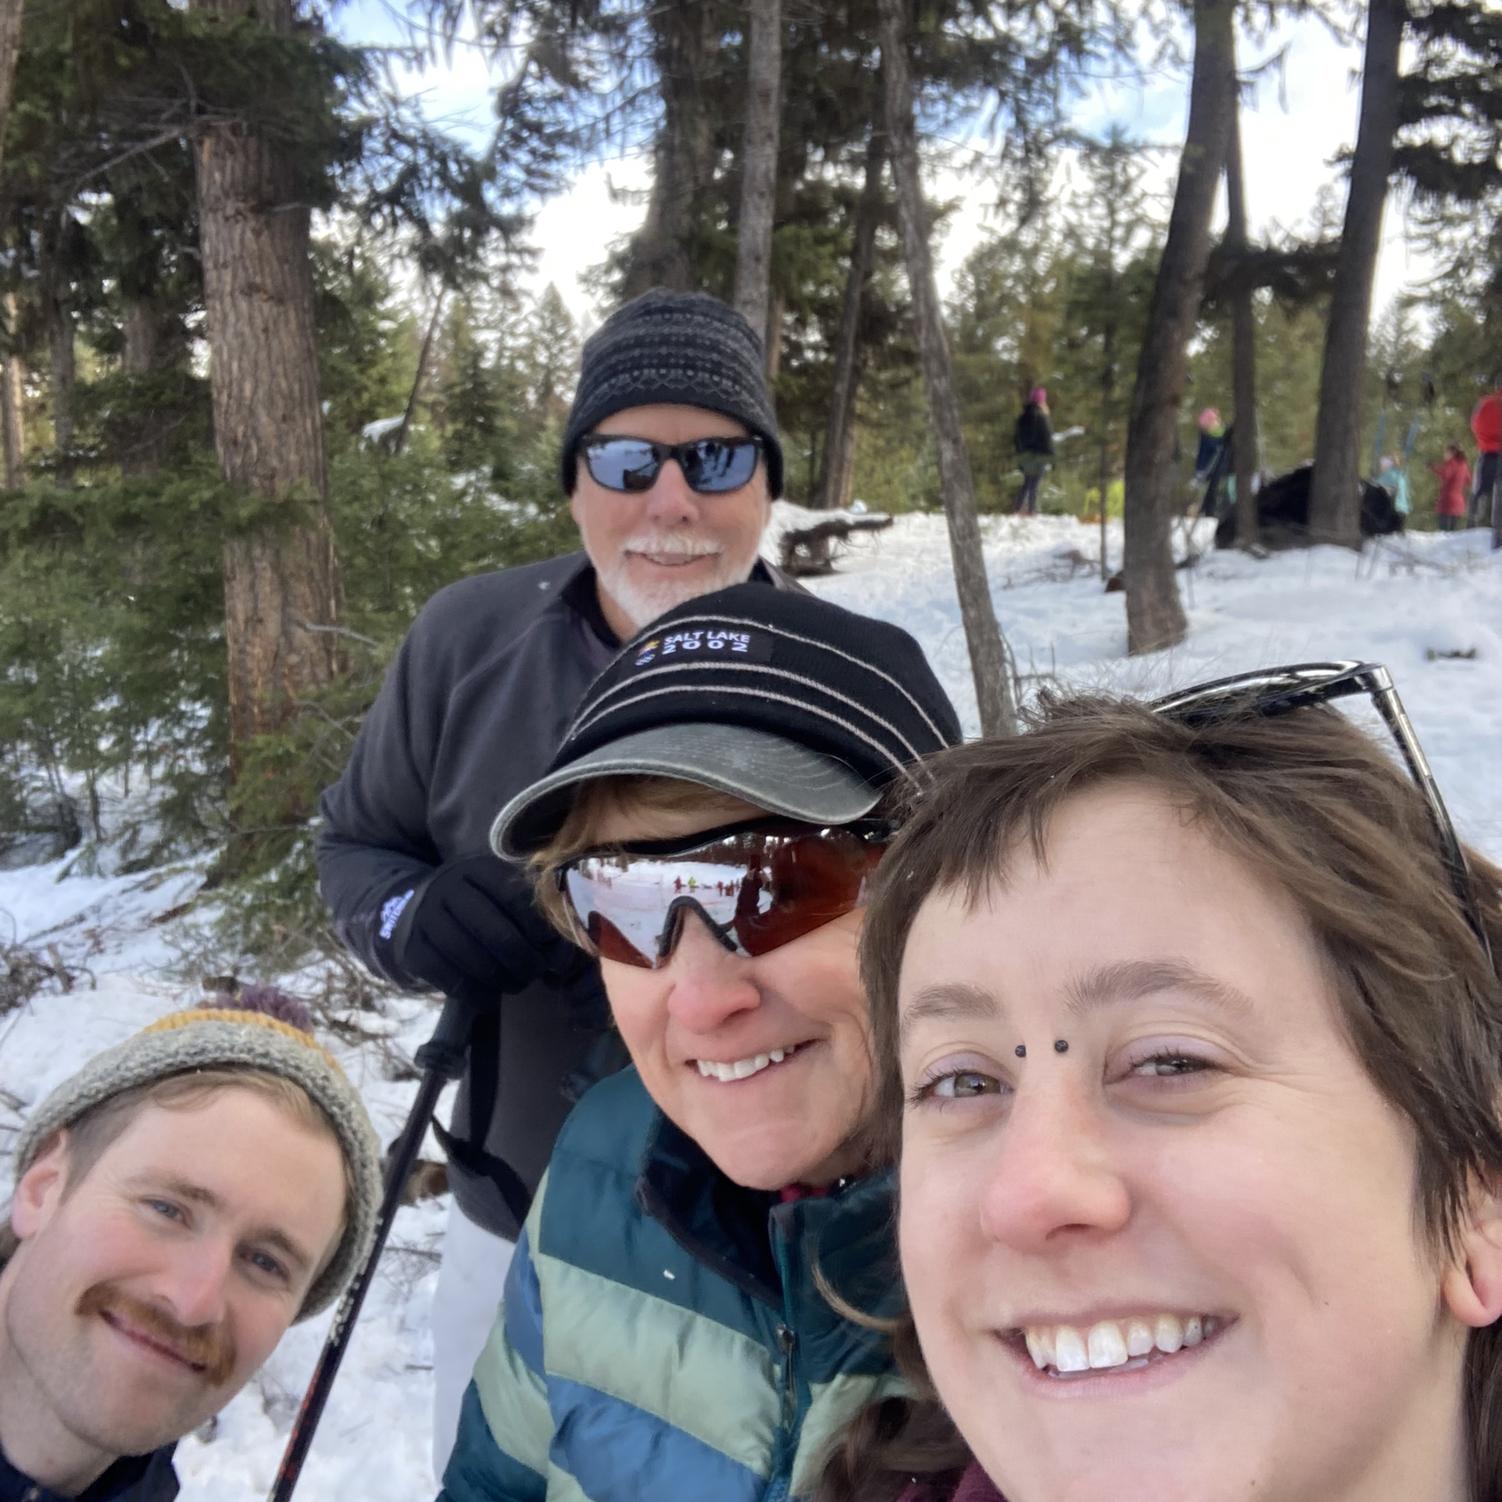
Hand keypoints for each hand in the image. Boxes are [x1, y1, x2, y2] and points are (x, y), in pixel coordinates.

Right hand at [379, 853, 570, 999]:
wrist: (417, 906)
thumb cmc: (475, 902)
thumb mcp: (499, 891)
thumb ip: (531, 913)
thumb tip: (562, 956)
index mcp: (478, 869)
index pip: (515, 899)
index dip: (539, 928)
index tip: (551, 947)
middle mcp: (449, 889)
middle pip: (495, 932)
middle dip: (524, 960)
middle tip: (536, 972)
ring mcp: (426, 919)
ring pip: (472, 958)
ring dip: (502, 979)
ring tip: (517, 984)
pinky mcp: (413, 949)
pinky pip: (449, 979)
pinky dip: (475, 993)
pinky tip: (490, 996)